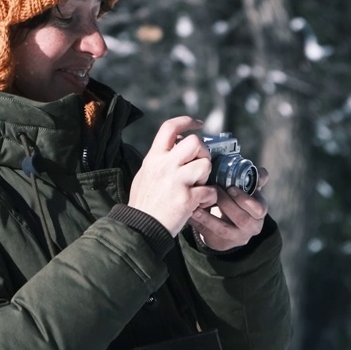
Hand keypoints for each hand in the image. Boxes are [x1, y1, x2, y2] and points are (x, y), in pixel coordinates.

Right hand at [128, 117, 217, 236]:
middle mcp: (165, 165)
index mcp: (154, 158)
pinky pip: (210, 191)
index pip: (170, 128)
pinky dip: (209, 198)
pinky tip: (199, 203)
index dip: (186, 122)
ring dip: (206, 177)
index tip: (198, 124)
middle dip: (203, 152)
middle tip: (199, 164)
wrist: (140, 227)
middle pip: (195, 142)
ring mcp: (177, 181)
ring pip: (205, 165)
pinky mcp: (187, 198)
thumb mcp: (145, 174)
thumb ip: (160, 160)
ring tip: (197, 187)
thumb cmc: (143, 203)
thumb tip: (175, 148)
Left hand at [188, 168, 269, 251]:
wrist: (230, 225)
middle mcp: (251, 227)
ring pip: (223, 229)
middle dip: (226, 204)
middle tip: (213, 191)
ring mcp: (236, 237)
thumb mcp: (248, 192)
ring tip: (196, 206)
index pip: (258, 209)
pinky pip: (209, 235)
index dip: (245, 199)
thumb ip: (254, 180)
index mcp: (259, 213)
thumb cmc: (239, 202)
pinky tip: (190, 214)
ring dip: (208, 217)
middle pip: (242, 219)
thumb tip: (262, 171)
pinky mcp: (221, 243)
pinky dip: (198, 224)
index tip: (231, 188)